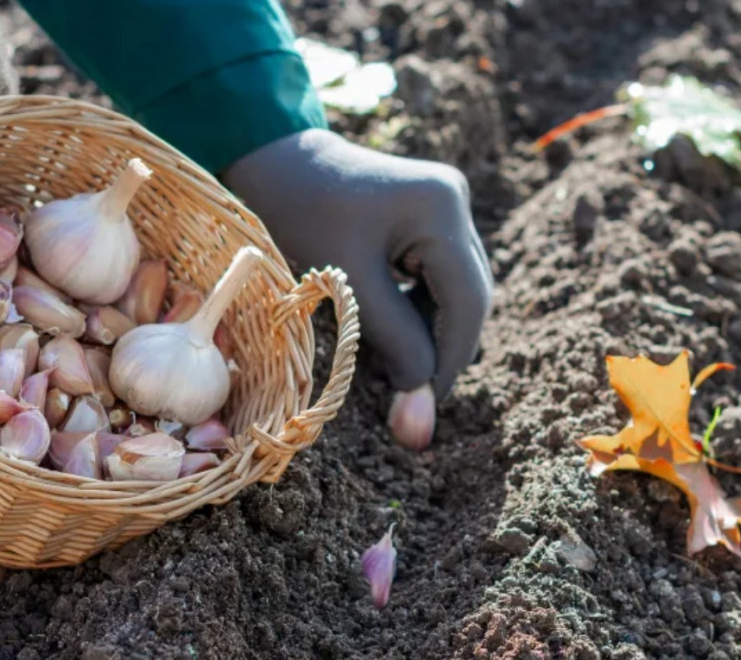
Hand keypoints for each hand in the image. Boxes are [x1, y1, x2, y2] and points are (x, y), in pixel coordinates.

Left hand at [223, 130, 491, 445]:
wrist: (270, 160)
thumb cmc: (297, 217)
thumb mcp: (348, 285)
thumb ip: (395, 348)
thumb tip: (423, 419)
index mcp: (440, 208)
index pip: (468, 301)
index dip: (451, 360)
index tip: (424, 404)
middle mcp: (455, 200)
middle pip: (470, 294)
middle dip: (444, 349)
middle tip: (413, 395)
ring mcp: (445, 203)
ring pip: (456, 288)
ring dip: (432, 332)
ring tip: (396, 366)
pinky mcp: (429, 212)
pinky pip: (438, 274)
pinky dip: (420, 310)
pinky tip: (392, 332)